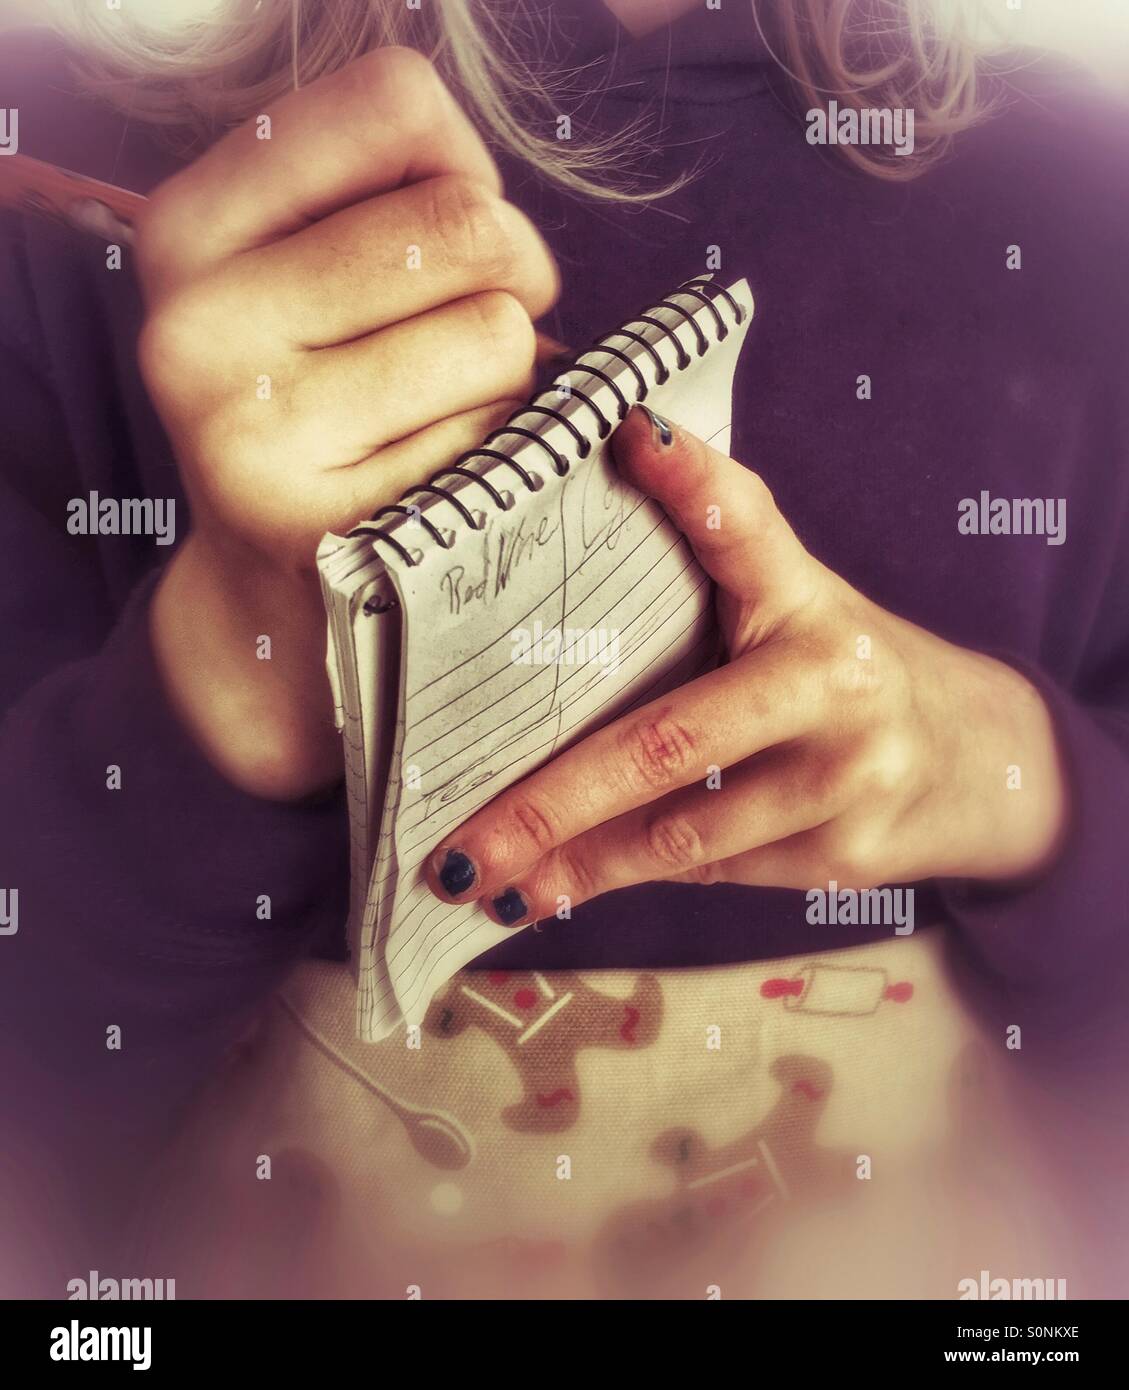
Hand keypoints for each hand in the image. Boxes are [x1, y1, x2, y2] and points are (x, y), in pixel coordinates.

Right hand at [136, 48, 558, 797]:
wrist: (280, 600)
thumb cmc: (331, 411)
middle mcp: (195, 325)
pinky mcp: (323, 528)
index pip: (395, 104)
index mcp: (190, 230)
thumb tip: (505, 223)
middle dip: (515, 276)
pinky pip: (498, 443)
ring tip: (443, 418)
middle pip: (468, 222)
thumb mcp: (315, 280)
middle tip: (479, 334)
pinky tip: (440, 485)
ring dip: (512, 380)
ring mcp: (248, 434)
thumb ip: (395, 198)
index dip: (463, 166)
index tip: (448, 236)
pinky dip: (501, 457)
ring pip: (500, 334)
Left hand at [425, 407, 1067, 923]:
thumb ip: (716, 570)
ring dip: (571, 861)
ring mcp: (846, 776)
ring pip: (680, 831)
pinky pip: (710, 870)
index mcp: (809, 596)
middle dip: (549, 803)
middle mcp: (834, 679)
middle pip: (668, 742)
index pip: (748, 524)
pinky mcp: (846, 853)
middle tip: (456, 845)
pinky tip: (559, 887)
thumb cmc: (838, 674)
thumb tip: (603, 488)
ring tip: (480, 880)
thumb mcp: (792, 607)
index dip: (691, 480)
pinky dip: (626, 877)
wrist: (975, 762)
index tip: (629, 435)